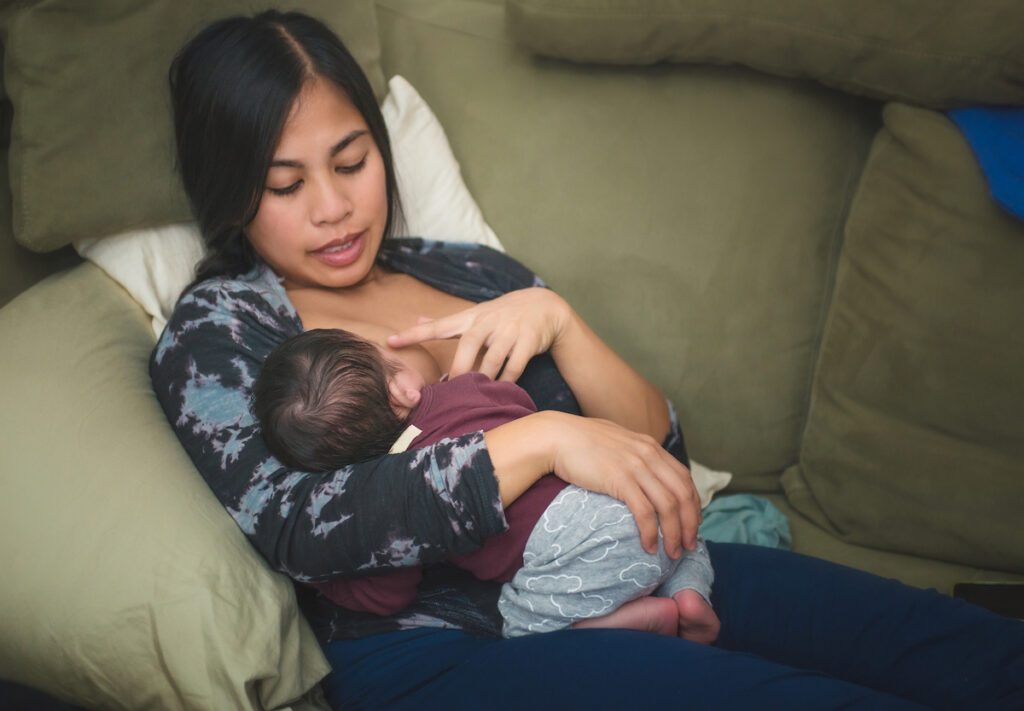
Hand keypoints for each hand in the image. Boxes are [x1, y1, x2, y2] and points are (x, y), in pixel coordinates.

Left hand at [387, 288, 571, 381]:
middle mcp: (488, 322)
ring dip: (484, 378)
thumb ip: (447, 321)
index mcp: (471, 317)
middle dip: (460, 368)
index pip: (439, 326)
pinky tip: (501, 391)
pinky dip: (508, 380)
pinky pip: (516, 365)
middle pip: (468, 343)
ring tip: (476, 395)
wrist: (544, 306)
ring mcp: (510, 330)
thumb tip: (417, 318)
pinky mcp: (529, 340)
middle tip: (450, 389)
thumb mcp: (475, 313)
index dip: (414, 333)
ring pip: (493, 358)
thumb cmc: (502, 314)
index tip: (391, 341)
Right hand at [544, 412, 700, 557]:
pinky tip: (649, 546)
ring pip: (668, 506)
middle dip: (691, 524)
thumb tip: (642, 474)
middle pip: (683, 494)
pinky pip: (645, 512)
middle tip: (690, 546)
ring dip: (674, 533)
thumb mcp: (617, 443)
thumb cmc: (581, 443)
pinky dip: (651, 533)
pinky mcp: (620, 480)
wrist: (556, 437)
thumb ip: (634, 455)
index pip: (685, 478)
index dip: (694, 505)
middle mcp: (649, 455)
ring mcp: (636, 467)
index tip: (692, 525)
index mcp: (651, 447)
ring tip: (672, 553)